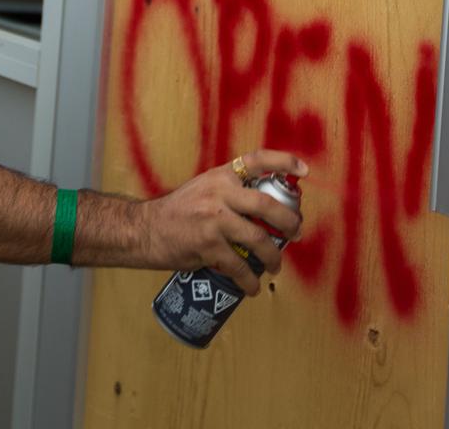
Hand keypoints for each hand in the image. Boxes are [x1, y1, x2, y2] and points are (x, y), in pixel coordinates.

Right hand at [136, 149, 306, 295]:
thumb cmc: (177, 212)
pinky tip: (251, 288)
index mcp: (220, 176)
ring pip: (258, 239)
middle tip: (296, 233)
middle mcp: (218, 193)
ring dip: (273, 257)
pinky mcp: (207, 245)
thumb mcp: (203, 189)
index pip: (256, 160)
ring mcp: (213, 219)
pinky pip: (238, 266)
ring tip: (275, 266)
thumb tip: (265, 209)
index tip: (304, 170)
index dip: (283, 162)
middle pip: (266, 204)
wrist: (145, 230)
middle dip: (289, 222)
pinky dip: (249, 280)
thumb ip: (229, 193)